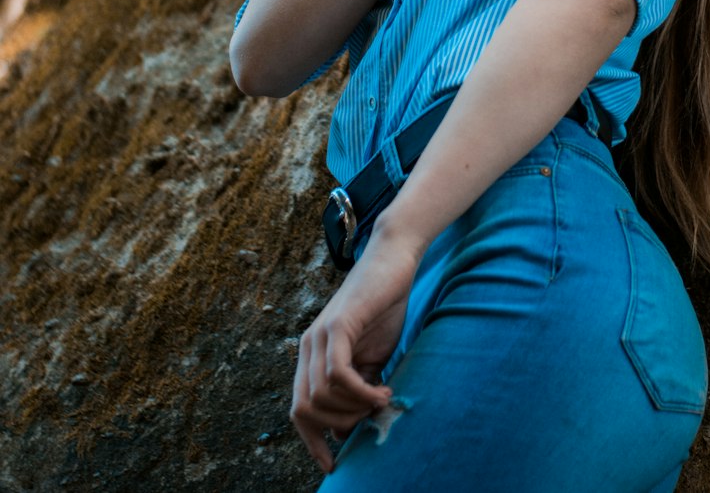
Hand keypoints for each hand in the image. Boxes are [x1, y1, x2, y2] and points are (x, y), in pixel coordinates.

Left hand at [290, 227, 423, 471]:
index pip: (299, 410)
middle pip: (304, 409)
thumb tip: (348, 430)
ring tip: (381, 399)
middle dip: (338, 426)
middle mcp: (307, 347)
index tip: (333, 465)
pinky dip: (360, 392)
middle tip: (370, 417)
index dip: (312, 442)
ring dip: (354, 409)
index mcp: (311, 356)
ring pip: (321, 396)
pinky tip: (381, 389)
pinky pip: (338, 375)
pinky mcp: (337, 325)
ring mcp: (319, 335)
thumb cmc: (384, 308)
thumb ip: (358, 390)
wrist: (394, 262)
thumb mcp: (371, 358)